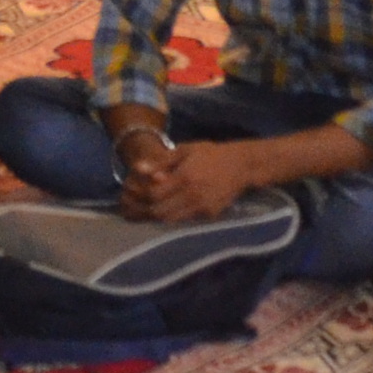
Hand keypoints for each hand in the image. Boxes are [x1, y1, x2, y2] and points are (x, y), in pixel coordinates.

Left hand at [124, 131, 250, 224]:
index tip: (130, 193)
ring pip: (171, 220)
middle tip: (132, 209)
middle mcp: (193, 195)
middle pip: (159, 212)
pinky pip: (184, 221)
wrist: (242, 166)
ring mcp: (202, 208)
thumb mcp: (185, 150)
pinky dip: (171, 218)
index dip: (139, 196)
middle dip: (143, 212)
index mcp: (185, 177)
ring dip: (155, 218)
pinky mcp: (210, 215)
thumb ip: (161, 161)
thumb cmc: (211, 154)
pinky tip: (163, 212)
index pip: (154, 194)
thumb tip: (138, 168)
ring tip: (143, 212)